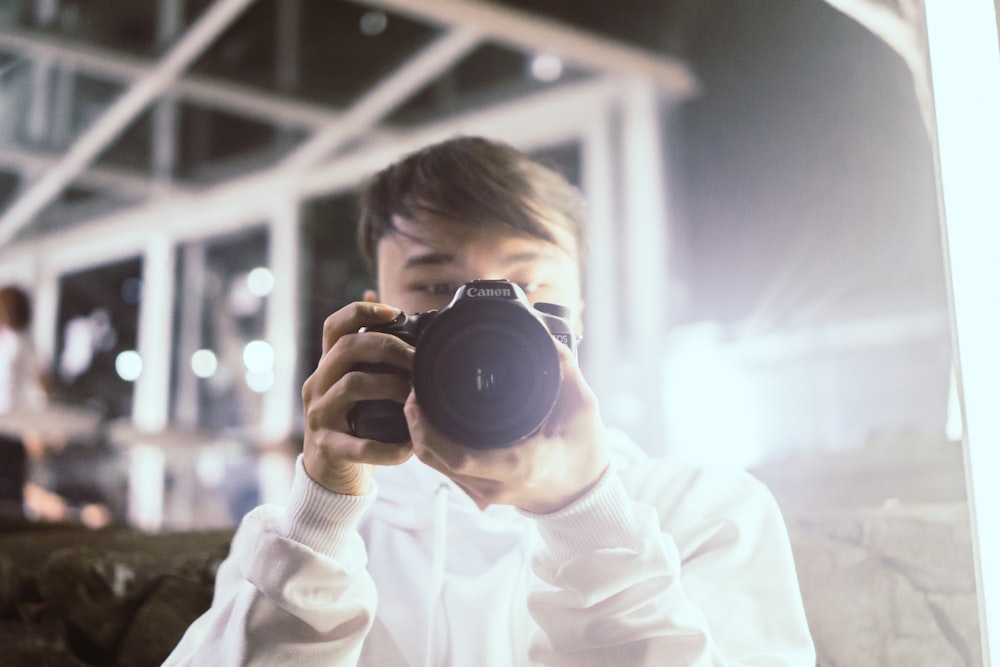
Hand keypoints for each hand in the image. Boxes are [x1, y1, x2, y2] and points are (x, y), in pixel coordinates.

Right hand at [301, 300, 414, 494]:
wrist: (329, 475)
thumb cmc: (354, 424)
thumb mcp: (357, 388)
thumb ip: (373, 361)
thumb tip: (402, 317)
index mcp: (327, 367)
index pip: (335, 326)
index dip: (361, 311)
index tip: (395, 312)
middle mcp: (317, 385)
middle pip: (347, 348)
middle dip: (388, 346)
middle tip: (418, 359)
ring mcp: (318, 415)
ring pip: (352, 385)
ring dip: (391, 386)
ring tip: (416, 398)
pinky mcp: (327, 447)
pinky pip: (359, 445)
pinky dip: (388, 447)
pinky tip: (409, 448)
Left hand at [405, 341, 609, 513]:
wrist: (583, 493)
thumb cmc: (584, 452)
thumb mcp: (582, 405)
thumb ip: (562, 367)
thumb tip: (542, 332)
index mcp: (520, 463)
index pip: (458, 455)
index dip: (427, 427)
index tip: (417, 396)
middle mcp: (495, 482)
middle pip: (435, 457)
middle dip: (415, 422)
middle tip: (414, 386)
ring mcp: (483, 491)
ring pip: (433, 463)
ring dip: (419, 431)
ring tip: (418, 397)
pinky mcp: (477, 491)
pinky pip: (442, 467)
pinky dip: (430, 442)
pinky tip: (430, 420)